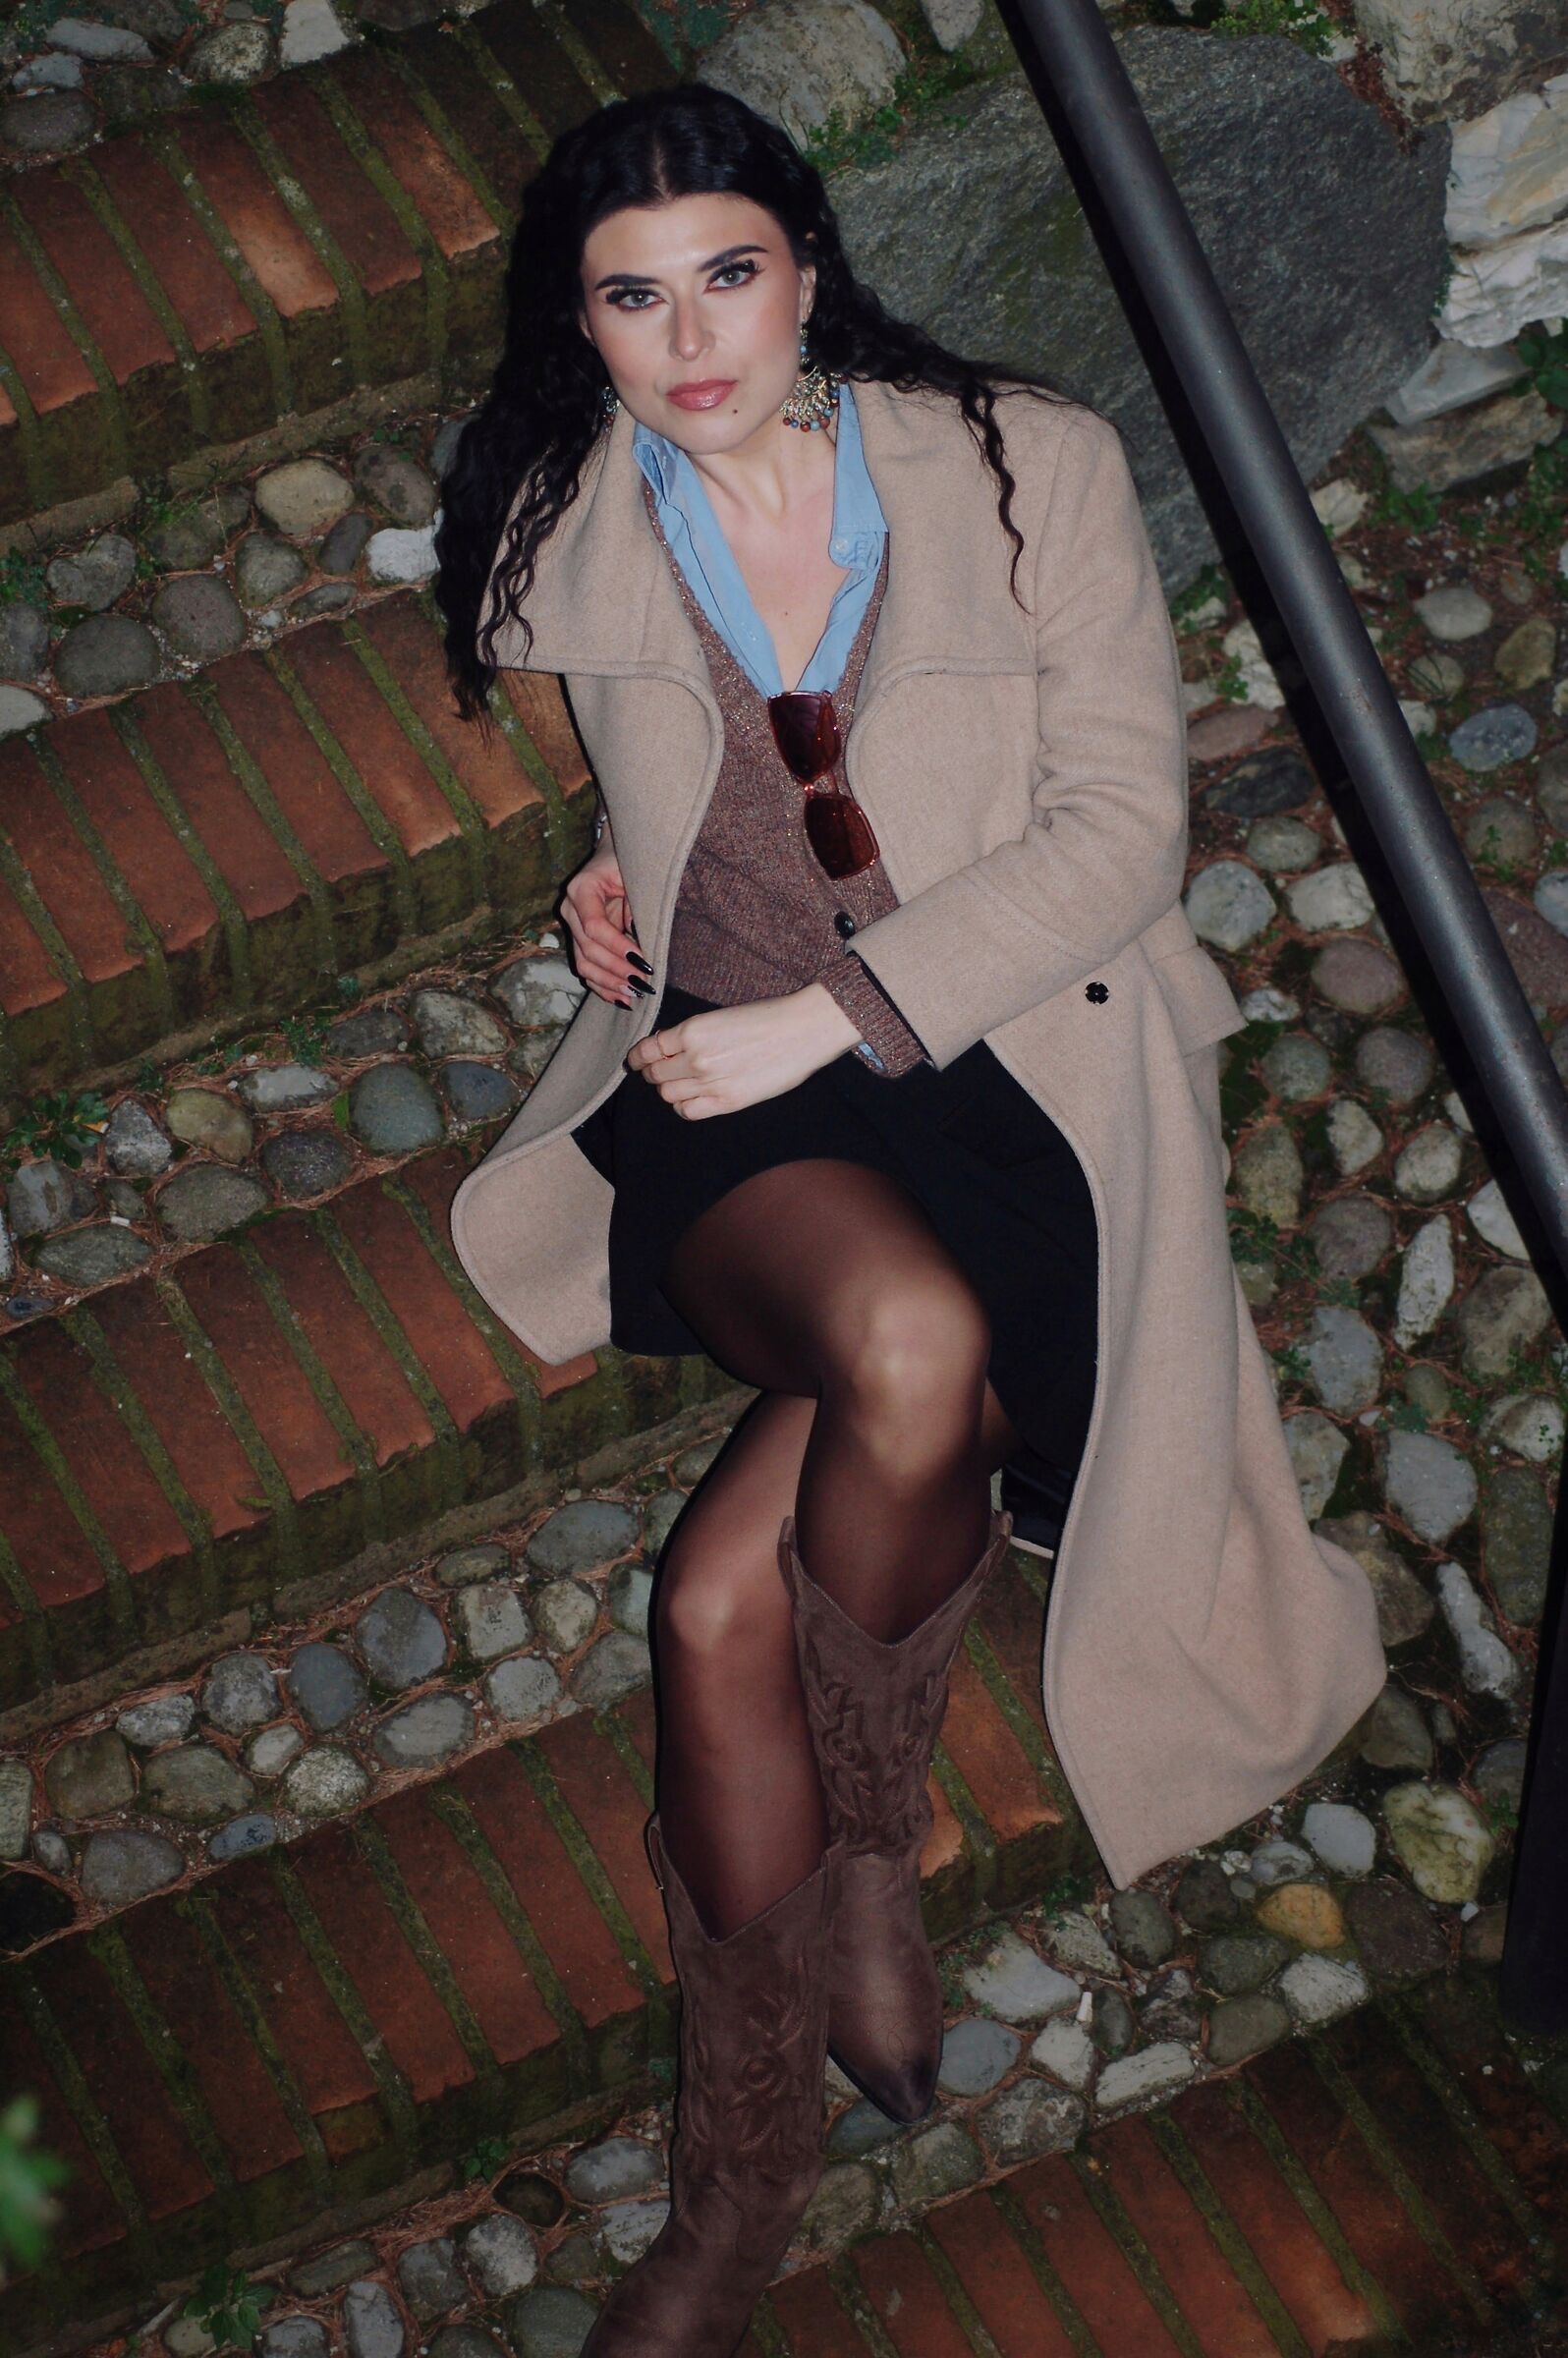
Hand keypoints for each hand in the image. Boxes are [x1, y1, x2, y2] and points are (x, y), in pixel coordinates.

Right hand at [561, 841, 650, 1008]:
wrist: (614, 856)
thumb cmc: (629, 863)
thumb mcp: (635, 877)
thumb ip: (636, 906)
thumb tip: (639, 943)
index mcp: (582, 889)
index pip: (594, 926)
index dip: (617, 947)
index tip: (643, 962)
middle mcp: (570, 909)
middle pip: (588, 949)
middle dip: (617, 970)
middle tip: (644, 984)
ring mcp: (571, 926)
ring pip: (584, 964)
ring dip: (610, 983)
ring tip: (635, 995)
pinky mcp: (579, 940)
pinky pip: (586, 969)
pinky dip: (603, 986)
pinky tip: (622, 999)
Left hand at [626, 986, 862, 1117]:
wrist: (802, 1031)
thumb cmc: (767, 1018)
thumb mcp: (720, 1016)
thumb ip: (691, 1034)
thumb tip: (667, 1048)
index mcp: (692, 1030)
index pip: (648, 1050)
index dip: (638, 1058)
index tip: (636, 1061)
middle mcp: (695, 1057)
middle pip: (655, 1074)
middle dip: (653, 1072)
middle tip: (662, 1070)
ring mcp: (710, 1082)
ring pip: (667, 1094)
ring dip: (669, 1089)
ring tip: (680, 1083)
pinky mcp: (727, 1102)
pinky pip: (688, 1111)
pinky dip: (683, 1106)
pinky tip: (692, 1098)